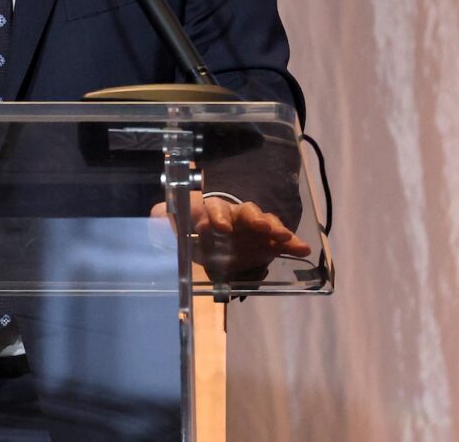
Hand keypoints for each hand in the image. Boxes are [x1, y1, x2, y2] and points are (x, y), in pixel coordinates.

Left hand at [150, 192, 310, 276]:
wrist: (210, 243)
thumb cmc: (192, 231)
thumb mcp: (175, 227)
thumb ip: (163, 220)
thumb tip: (155, 213)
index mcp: (211, 211)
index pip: (215, 208)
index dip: (219, 216)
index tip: (221, 229)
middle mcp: (235, 216)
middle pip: (246, 210)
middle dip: (255, 217)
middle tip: (262, 226)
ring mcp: (253, 228)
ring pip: (267, 222)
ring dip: (276, 228)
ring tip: (286, 238)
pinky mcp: (266, 242)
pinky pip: (281, 241)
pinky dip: (293, 243)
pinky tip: (303, 249)